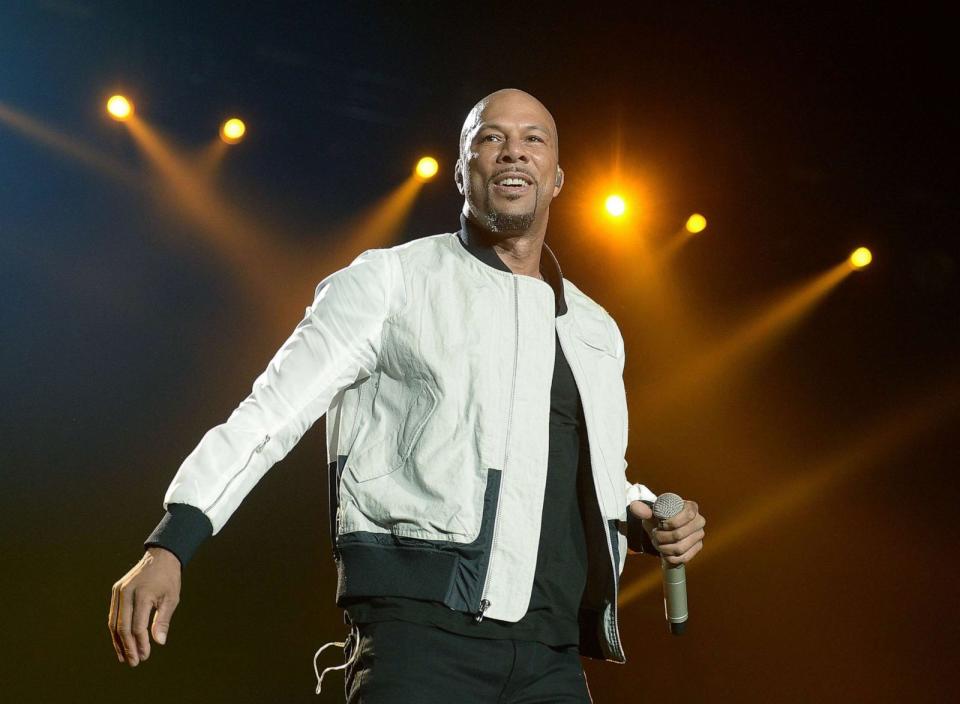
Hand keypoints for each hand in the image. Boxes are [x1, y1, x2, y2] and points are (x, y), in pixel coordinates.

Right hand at [108, 547, 181, 665]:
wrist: (160, 557)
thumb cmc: (168, 579)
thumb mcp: (171, 598)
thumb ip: (163, 620)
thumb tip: (159, 642)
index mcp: (143, 594)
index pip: (138, 626)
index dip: (141, 643)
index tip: (145, 656)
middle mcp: (127, 593)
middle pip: (123, 627)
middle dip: (128, 647)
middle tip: (134, 662)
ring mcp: (118, 592)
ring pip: (114, 623)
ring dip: (118, 642)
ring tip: (124, 657)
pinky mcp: (115, 591)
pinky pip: (113, 615)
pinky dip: (115, 630)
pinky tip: (120, 642)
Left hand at [628, 499, 704, 565]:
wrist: (662, 529)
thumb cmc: (658, 517)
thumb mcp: (650, 512)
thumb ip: (641, 508)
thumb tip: (636, 508)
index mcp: (691, 507)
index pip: (686, 515)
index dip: (670, 523)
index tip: (659, 525)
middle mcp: (699, 520)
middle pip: (680, 534)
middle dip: (662, 537)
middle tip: (654, 536)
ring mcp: (699, 535)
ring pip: (680, 548)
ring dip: (664, 548)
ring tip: (657, 543)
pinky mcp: (697, 547)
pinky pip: (684, 557)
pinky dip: (670, 557)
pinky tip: (664, 553)